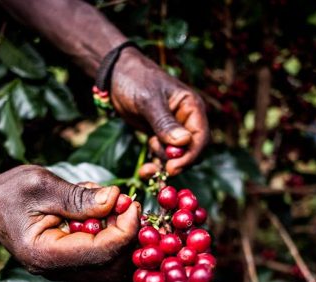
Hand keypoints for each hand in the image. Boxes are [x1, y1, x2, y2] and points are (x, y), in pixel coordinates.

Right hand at [0, 165, 139, 281]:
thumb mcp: (41, 184)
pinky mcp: (72, 265)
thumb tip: (115, 199)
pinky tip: (105, 214)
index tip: (131, 202)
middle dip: (129, 235)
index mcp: (45, 255)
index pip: (102, 252)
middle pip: (113, 266)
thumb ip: (78, 197)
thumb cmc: (10, 192)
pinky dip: (114, 237)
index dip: (126, 228)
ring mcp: (65, 271)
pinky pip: (104, 260)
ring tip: (113, 205)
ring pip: (113, 267)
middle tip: (126, 203)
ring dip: (123, 237)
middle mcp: (56, 271)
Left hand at [110, 48, 208, 176]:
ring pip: (177, 156)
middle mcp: (186, 120)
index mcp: (192, 107)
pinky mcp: (160, 136)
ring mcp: (174, 129)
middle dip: (177, 162)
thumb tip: (183, 142)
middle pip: (192, 150)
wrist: (115, 75)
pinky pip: (163, 155)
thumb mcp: (149, 101)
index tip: (173, 168)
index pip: (200, 137)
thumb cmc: (135, 80)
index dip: (190, 155)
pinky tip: (144, 171)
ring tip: (147, 168)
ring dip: (163, 164)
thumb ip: (165, 123)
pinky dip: (156, 164)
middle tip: (160, 171)